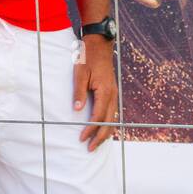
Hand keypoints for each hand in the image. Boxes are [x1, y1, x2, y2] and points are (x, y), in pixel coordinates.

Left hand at [73, 36, 117, 150]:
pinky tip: (103, 129)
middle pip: (109, 122)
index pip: (98, 116)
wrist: (99, 45)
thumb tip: (77, 110)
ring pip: (113, 119)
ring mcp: (114, 93)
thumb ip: (79, 92)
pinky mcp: (112, 92)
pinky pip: (112, 112)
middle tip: (90, 148)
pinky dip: (108, 123)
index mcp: (105, 91)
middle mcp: (113, 94)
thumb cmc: (88, 58)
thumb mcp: (80, 73)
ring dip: (105, 132)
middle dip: (100, 137)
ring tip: (97, 143)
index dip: (90, 129)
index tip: (82, 138)